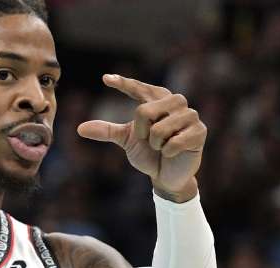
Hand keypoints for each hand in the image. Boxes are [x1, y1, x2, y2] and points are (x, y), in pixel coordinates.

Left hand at [77, 74, 206, 199]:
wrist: (166, 176)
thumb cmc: (149, 154)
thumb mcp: (127, 140)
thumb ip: (107, 131)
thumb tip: (80, 128)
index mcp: (158, 100)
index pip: (139, 89)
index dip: (124, 83)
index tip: (105, 79)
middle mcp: (175, 102)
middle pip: (144, 110)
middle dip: (140, 132)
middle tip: (149, 141)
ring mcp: (190, 115)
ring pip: (159, 128)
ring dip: (155, 144)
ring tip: (163, 147)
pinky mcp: (199, 131)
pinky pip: (173, 142)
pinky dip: (167, 152)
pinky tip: (173, 153)